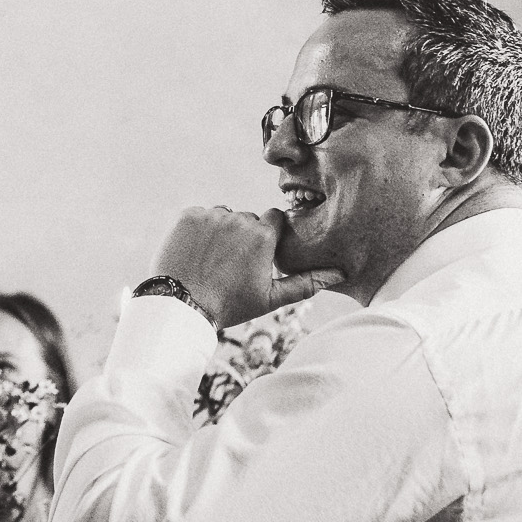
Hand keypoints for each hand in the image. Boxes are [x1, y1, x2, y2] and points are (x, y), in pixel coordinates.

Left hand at [153, 206, 345, 328]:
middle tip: (233, 264)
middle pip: (248, 218)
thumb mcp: (272, 298)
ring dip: (222, 230)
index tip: (260, 252)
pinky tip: (197, 252)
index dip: (269, 235)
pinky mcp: (187, 215)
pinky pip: (199, 215)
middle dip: (245, 235)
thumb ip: (307, 283)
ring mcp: (211, 215)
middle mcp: (239, 219)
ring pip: (224, 216)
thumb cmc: (230, 305)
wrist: (181, 305)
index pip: (275, 219)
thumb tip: (339, 273)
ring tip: (214, 260)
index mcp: (264, 235)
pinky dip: (199, 230)